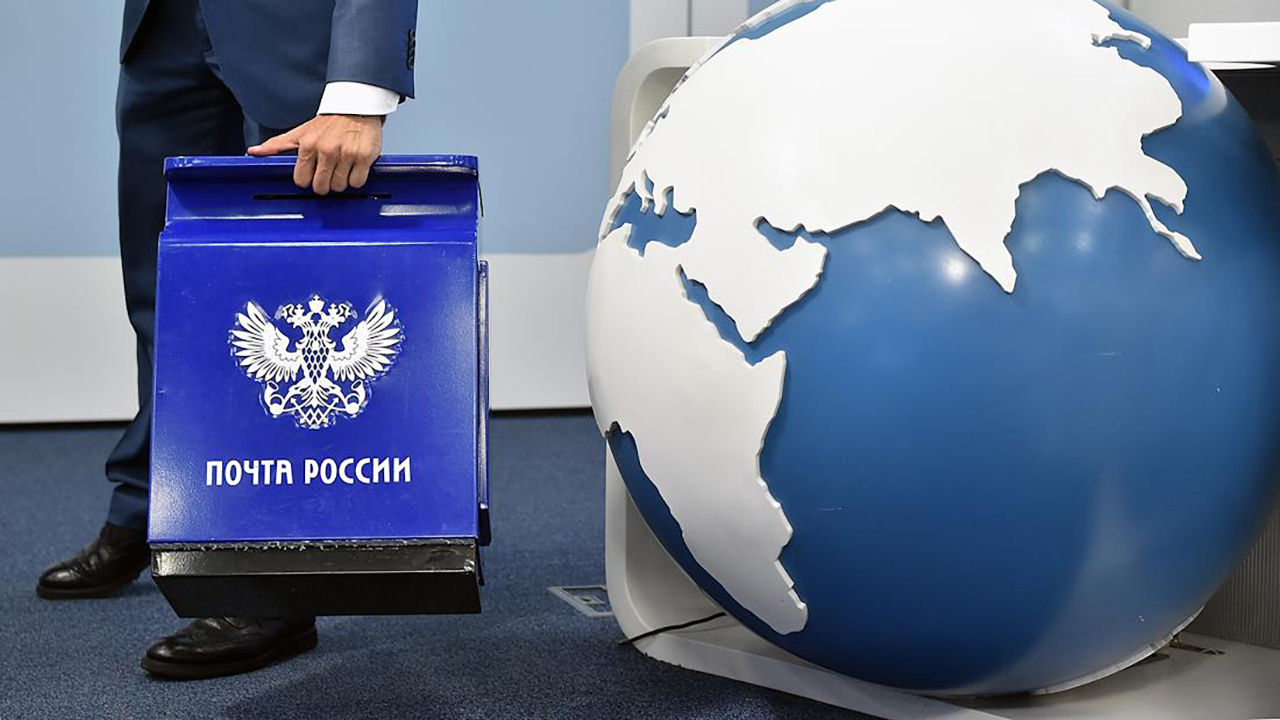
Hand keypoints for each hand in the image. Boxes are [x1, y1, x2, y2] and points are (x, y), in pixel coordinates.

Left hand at [248, 115, 383, 194]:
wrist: (356, 107)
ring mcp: (347, 154)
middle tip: (330, 171)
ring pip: (340, 186)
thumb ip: (276, 145)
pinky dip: (357, 179)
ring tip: (343, 167)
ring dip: (341, 181)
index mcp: (308, 146)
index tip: (314, 172)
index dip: (309, 179)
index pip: (302, 180)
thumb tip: (253, 151)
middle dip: (325, 183)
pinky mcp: (364, 156)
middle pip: (321, 187)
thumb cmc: (328, 123)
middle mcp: (327, 150)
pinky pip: (357, 182)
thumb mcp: (300, 132)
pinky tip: (355, 166)